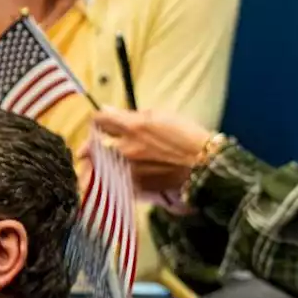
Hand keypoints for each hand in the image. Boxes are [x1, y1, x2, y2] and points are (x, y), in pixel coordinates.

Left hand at [91, 108, 213, 192]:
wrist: (205, 165)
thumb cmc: (187, 136)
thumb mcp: (162, 116)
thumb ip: (132, 115)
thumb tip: (110, 110)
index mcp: (132, 127)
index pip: (99, 119)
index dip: (98, 120)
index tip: (101, 123)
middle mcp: (125, 149)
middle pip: (92, 146)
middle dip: (92, 145)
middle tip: (97, 146)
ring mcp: (128, 170)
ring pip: (100, 167)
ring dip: (102, 164)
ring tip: (110, 163)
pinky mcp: (135, 187)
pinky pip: (116, 183)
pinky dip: (116, 179)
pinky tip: (123, 177)